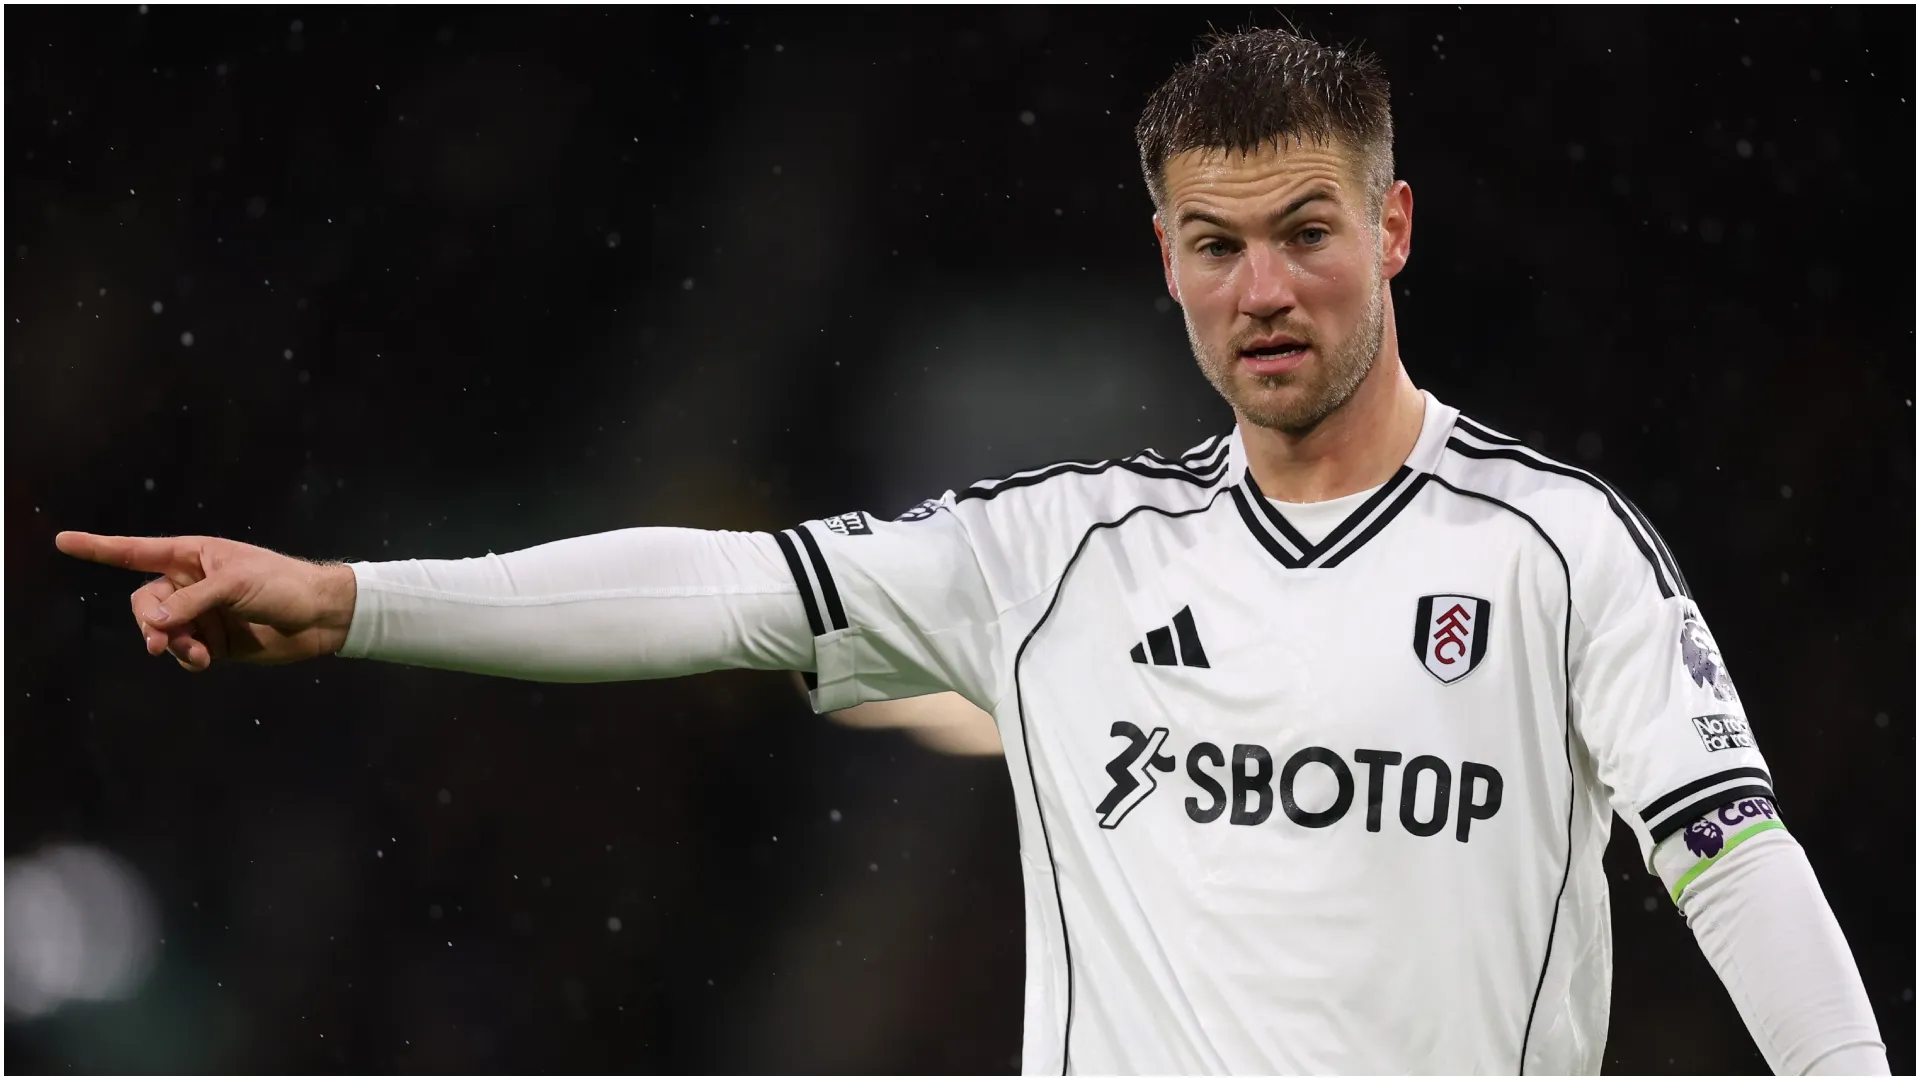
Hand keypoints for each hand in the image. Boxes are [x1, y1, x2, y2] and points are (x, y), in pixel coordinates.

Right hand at [54, 532, 357, 672]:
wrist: (321, 616)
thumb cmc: (282, 584)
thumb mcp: (235, 586)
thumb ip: (190, 604)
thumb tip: (150, 623)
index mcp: (193, 556)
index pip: (138, 552)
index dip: (100, 548)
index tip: (63, 541)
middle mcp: (191, 583)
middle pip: (145, 603)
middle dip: (148, 622)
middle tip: (160, 642)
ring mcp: (201, 613)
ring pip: (162, 631)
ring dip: (171, 644)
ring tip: (195, 653)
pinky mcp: (214, 640)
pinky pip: (184, 652)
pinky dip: (188, 658)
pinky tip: (205, 660)